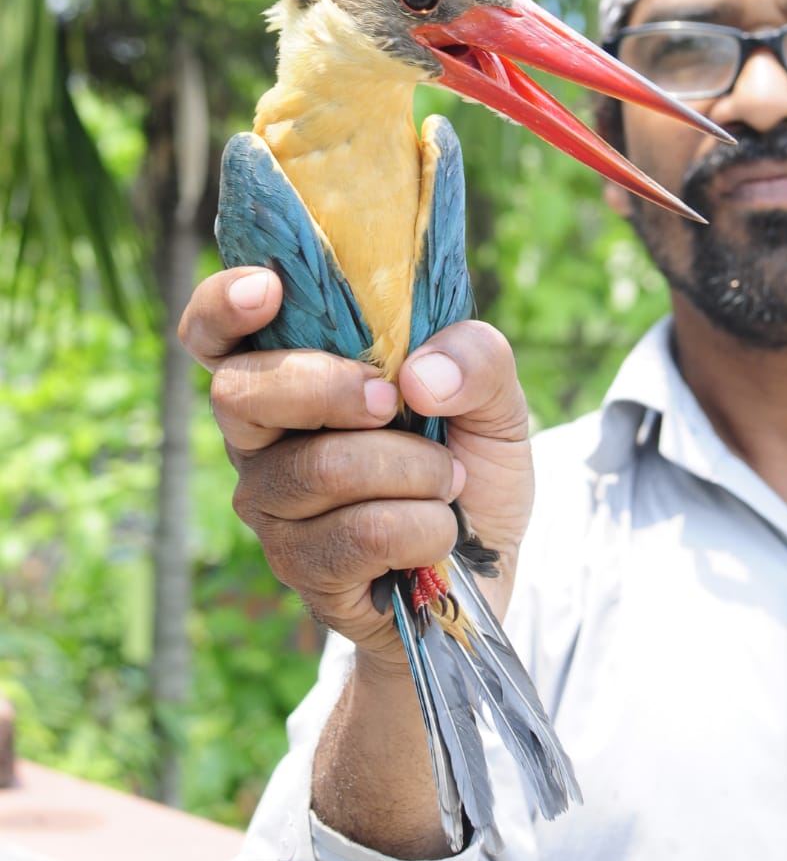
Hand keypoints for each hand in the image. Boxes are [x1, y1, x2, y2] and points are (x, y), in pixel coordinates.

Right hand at [179, 267, 532, 661]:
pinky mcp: (303, 570)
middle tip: (392, 403)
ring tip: (448, 479)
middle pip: (242, 394)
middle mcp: (262, 437)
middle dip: (328, 388)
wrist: (489, 567)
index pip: (216, 334)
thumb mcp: (495, 394)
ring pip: (321, 466)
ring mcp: (274, 507)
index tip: (267, 290)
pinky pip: (360, 533)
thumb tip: (419, 376)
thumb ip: (476, 357)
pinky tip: (438, 532)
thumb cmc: (470, 460)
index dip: (222, 305)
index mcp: (293, 372)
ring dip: (413, 468)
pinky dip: (424, 526)